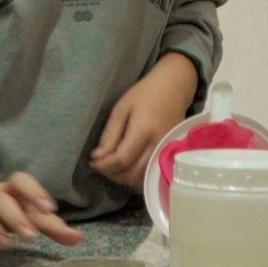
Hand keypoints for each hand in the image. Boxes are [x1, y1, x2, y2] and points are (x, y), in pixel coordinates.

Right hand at [0, 165, 83, 250]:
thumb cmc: (0, 208)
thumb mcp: (24, 213)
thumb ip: (50, 226)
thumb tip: (78, 239)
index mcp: (10, 190)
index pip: (21, 181)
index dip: (34, 192)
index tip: (49, 209)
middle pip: (0, 198)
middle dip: (15, 217)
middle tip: (30, 236)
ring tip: (7, 244)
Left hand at [89, 52, 197, 187]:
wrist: (175, 87)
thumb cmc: (145, 94)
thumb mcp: (121, 108)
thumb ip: (110, 134)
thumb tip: (98, 158)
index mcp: (144, 130)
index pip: (121, 159)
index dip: (104, 165)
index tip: (92, 162)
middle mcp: (158, 145)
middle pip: (132, 174)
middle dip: (112, 174)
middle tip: (100, 165)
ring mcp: (167, 152)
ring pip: (143, 179)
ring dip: (124, 178)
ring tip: (111, 167)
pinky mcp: (172, 155)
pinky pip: (152, 175)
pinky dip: (137, 177)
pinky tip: (127, 168)